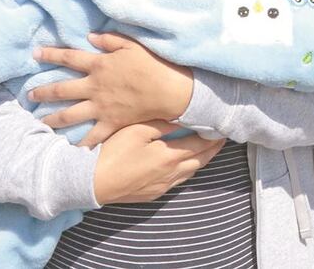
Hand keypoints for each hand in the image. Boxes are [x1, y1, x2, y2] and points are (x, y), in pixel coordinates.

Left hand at [32, 33, 193, 147]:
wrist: (168, 90)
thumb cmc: (153, 65)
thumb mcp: (132, 45)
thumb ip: (110, 40)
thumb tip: (90, 36)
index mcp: (99, 65)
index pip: (69, 57)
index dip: (51, 54)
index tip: (36, 53)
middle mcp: (94, 87)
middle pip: (61, 89)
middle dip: (43, 92)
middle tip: (30, 95)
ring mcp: (100, 107)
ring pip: (69, 115)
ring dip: (52, 118)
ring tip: (40, 122)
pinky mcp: (110, 122)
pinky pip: (92, 136)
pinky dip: (80, 144)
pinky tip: (69, 149)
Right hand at [94, 121, 224, 203]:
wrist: (90, 183)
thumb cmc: (112, 152)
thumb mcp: (137, 130)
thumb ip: (162, 123)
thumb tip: (181, 118)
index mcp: (169, 156)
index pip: (201, 145)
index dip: (214, 136)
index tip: (222, 127)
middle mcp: (171, 174)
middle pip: (201, 160)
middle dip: (213, 149)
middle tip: (222, 138)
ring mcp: (162, 186)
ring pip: (191, 172)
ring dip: (201, 160)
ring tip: (208, 148)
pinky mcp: (153, 194)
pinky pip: (178, 181)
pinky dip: (187, 170)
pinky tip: (185, 163)